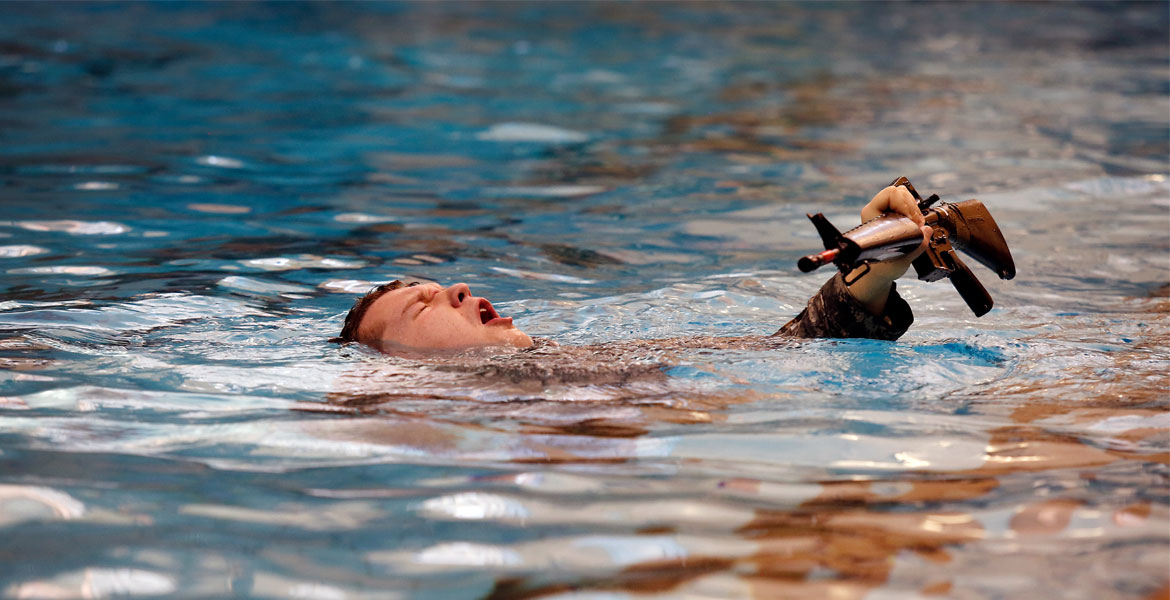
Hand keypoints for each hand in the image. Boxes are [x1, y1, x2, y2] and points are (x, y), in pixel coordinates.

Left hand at [847, 185, 932, 314]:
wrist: (880, 271)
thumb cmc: (883, 266)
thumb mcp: (901, 260)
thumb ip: (916, 246)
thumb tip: (926, 230)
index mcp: (871, 214)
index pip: (890, 193)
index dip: (905, 204)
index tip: (912, 221)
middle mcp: (877, 210)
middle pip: (899, 192)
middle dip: (913, 207)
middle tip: (918, 224)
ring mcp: (886, 211)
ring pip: (905, 196)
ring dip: (915, 209)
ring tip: (918, 225)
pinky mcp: (895, 215)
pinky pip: (908, 204)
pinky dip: (916, 212)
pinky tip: (917, 224)